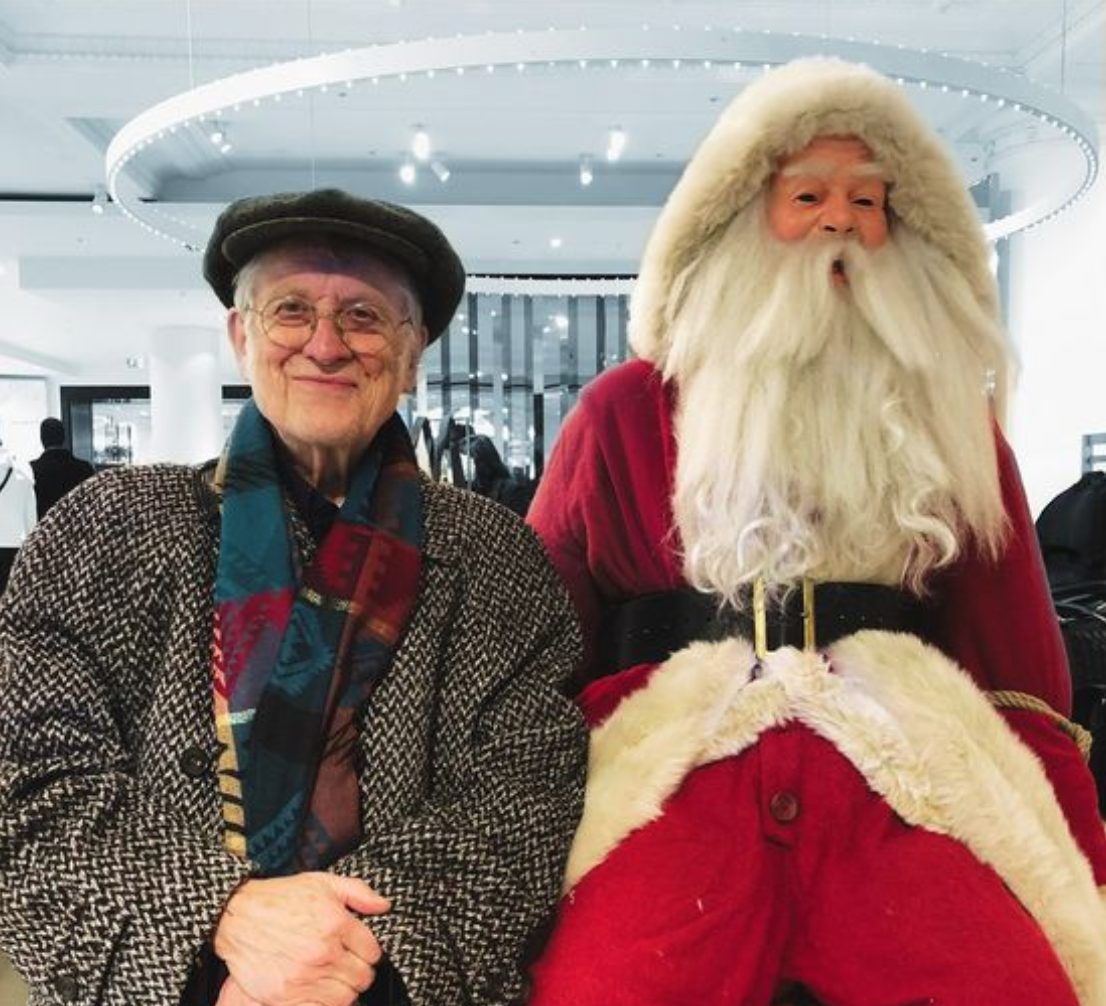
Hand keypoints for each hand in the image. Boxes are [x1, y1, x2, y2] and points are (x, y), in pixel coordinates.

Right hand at [213, 872, 390, 1005]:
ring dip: (345, 989)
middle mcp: (323, 952)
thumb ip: (358, 892)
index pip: (373, 952)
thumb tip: (384, 906)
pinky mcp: (285, 996)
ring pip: (346, 997)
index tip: (361, 951)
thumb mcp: (323, 882)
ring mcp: (304, 976)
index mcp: (336, 923)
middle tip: (348, 966)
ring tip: (334, 978)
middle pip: (362, 977)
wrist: (238, 917)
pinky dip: (325, 1002)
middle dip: (360, 972)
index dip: (369, 952)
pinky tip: (319, 990)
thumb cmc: (281, 898)